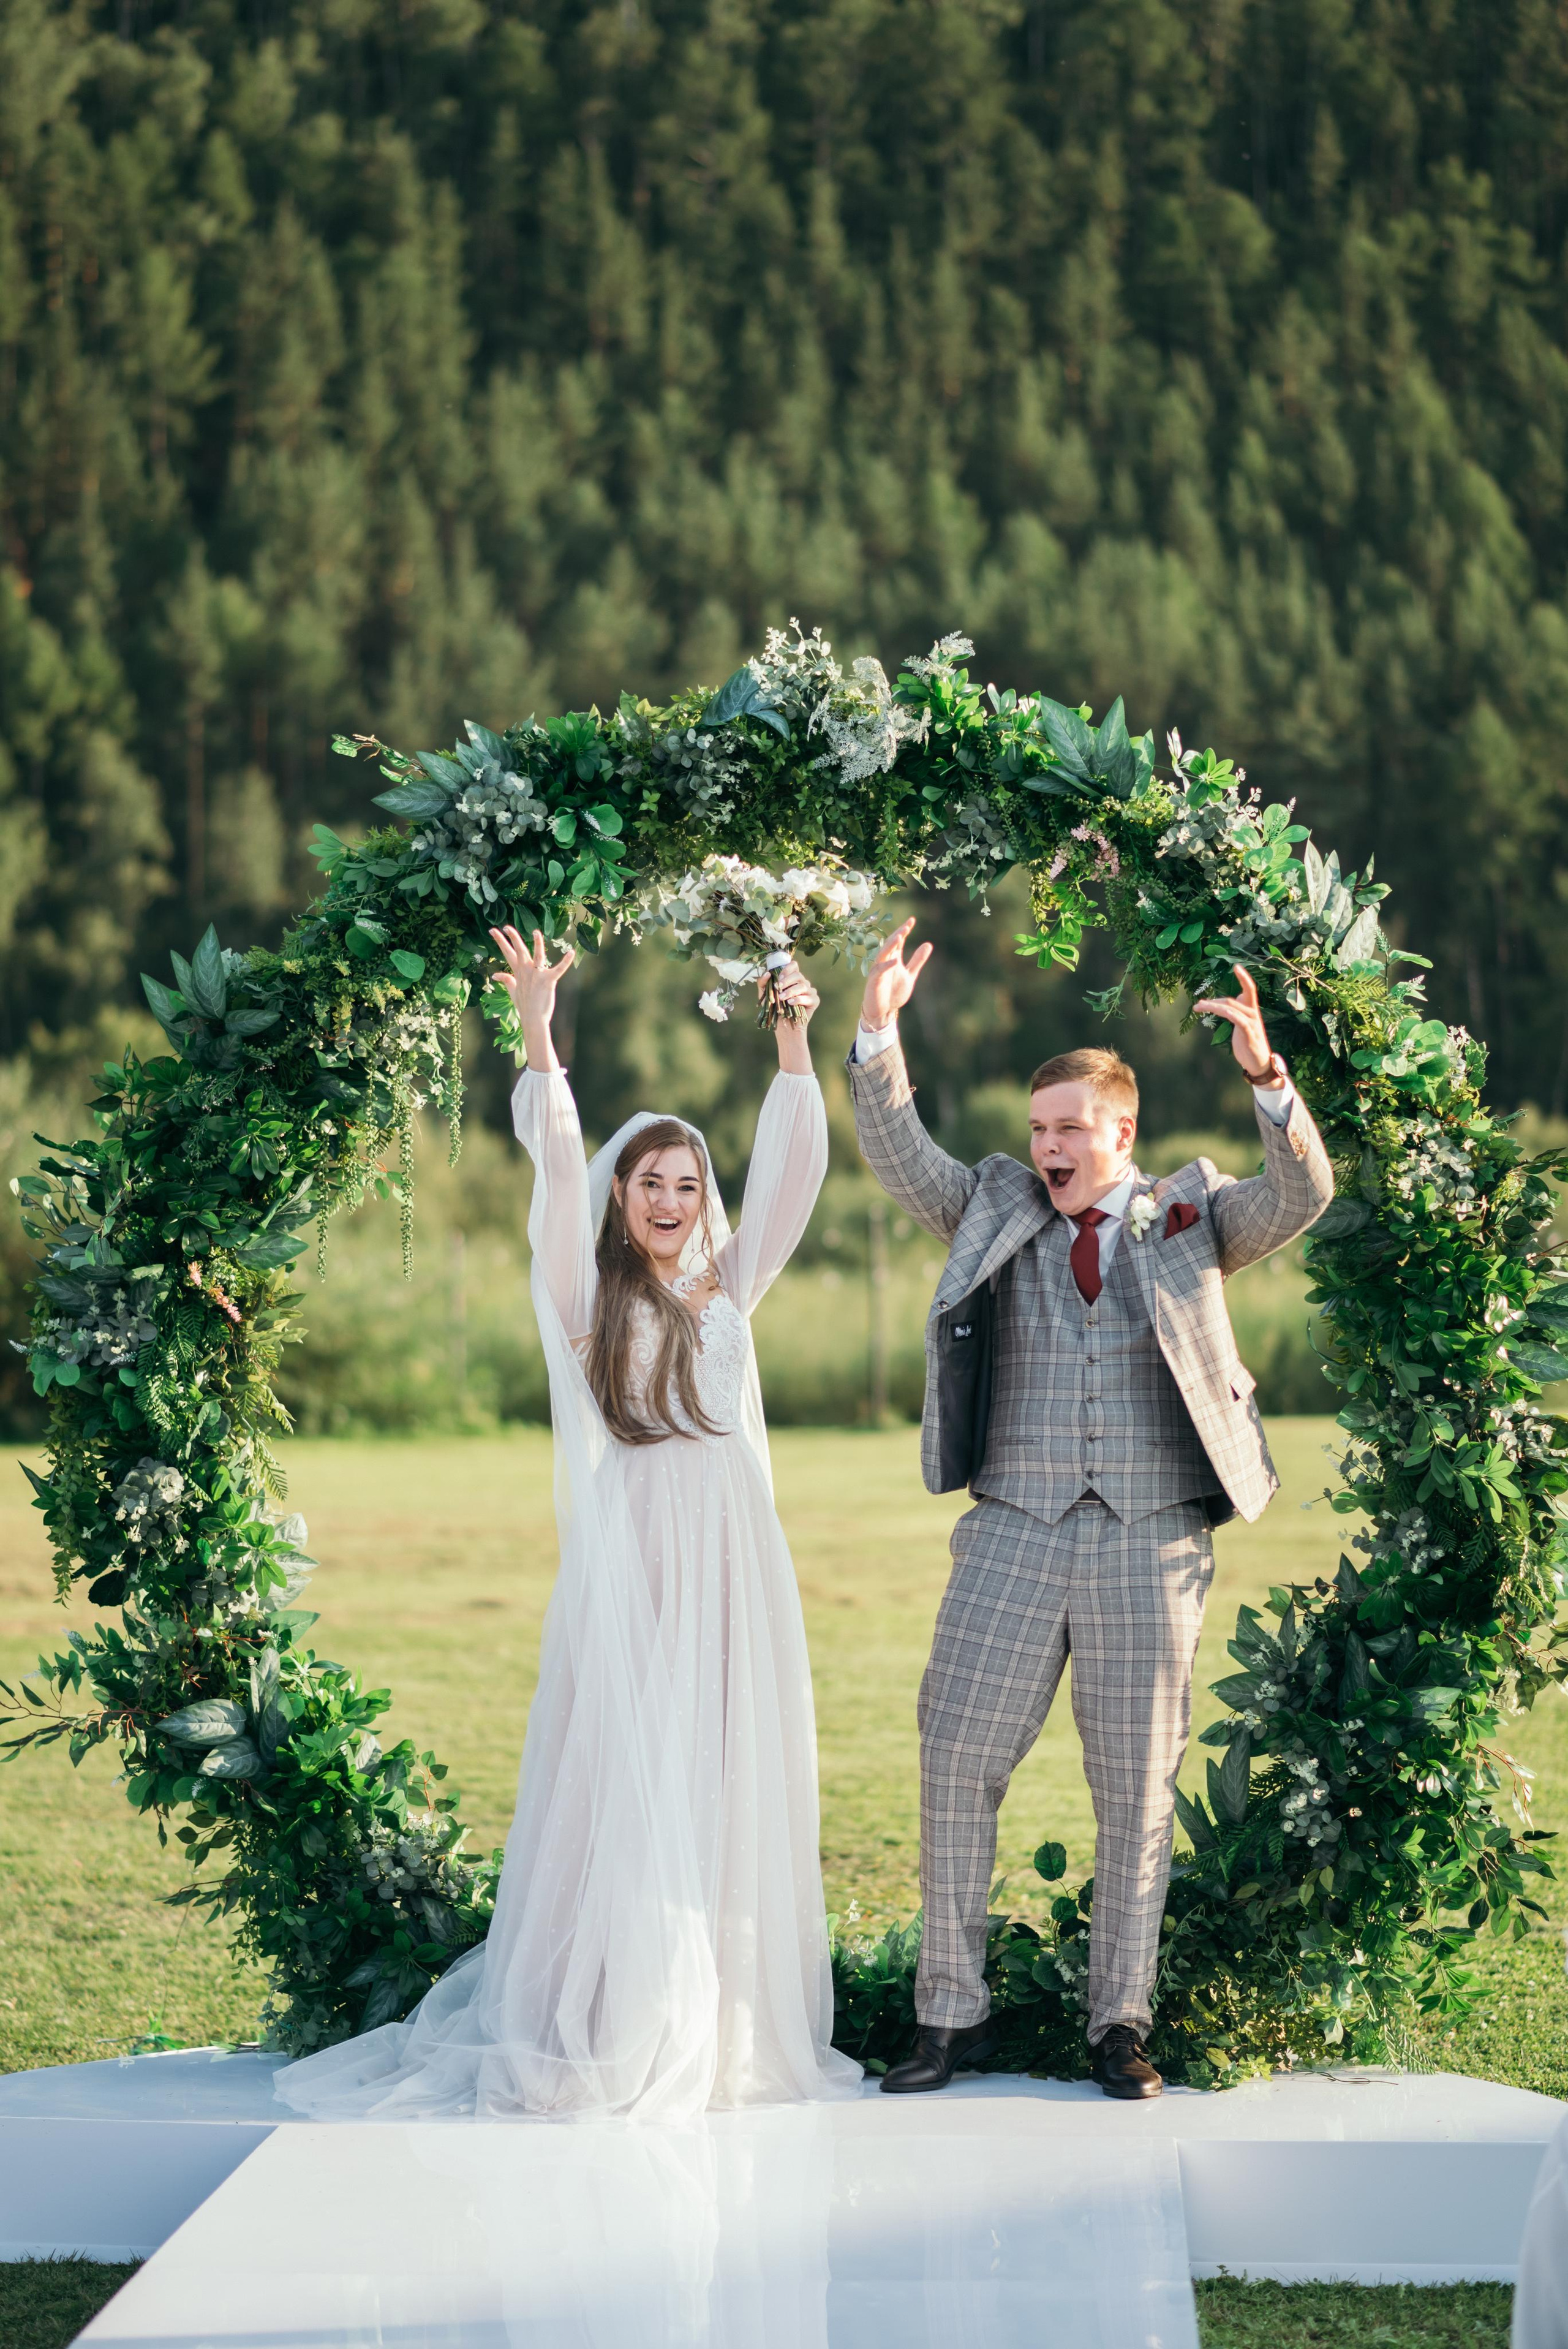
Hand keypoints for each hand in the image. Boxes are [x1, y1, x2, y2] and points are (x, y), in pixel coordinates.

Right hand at [489, 926, 575, 1068]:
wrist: (533, 1019)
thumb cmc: (524, 1006)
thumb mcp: (512, 991)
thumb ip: (506, 980)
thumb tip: (495, 975)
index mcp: (518, 972)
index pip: (507, 952)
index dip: (500, 941)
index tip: (493, 931)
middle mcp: (527, 971)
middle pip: (518, 950)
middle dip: (512, 938)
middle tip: (507, 927)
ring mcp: (537, 975)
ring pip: (537, 956)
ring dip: (537, 944)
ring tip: (535, 932)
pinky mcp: (549, 981)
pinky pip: (558, 969)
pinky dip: (565, 961)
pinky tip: (570, 952)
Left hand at [767, 959, 818, 1073]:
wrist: (783, 1027)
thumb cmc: (774, 1010)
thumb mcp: (765, 995)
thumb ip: (763, 983)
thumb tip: (767, 973)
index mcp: (792, 978)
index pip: (793, 965)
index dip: (786, 969)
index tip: (778, 978)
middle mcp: (802, 983)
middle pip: (798, 975)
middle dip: (787, 981)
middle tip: (778, 988)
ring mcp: (810, 991)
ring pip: (803, 985)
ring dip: (791, 991)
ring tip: (782, 999)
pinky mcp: (814, 1001)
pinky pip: (809, 997)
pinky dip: (799, 1000)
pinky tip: (791, 1004)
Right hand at [861, 918, 931, 1030]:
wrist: (883, 1011)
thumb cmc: (893, 992)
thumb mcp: (910, 975)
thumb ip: (918, 960)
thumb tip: (928, 944)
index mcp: (893, 958)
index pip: (898, 941)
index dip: (904, 930)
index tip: (912, 920)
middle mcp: (884, 961)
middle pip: (890, 944)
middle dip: (898, 934)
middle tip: (907, 926)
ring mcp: (878, 970)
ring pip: (883, 954)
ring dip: (891, 945)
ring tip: (900, 937)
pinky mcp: (874, 981)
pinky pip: (880, 971)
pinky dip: (887, 965)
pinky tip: (895, 960)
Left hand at [1192, 963, 1274, 1079]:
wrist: (1260, 1063)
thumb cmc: (1249, 1044)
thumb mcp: (1242, 1025)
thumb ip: (1237, 1013)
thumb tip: (1228, 1004)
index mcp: (1252, 1011)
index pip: (1250, 989)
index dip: (1244, 978)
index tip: (1236, 967)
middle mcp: (1253, 1014)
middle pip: (1231, 1000)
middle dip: (1213, 1001)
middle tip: (1198, 1005)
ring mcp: (1252, 1023)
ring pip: (1231, 1008)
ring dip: (1213, 1006)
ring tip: (1198, 1008)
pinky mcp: (1249, 1034)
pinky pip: (1238, 1020)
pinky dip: (1228, 1013)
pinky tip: (1218, 1010)